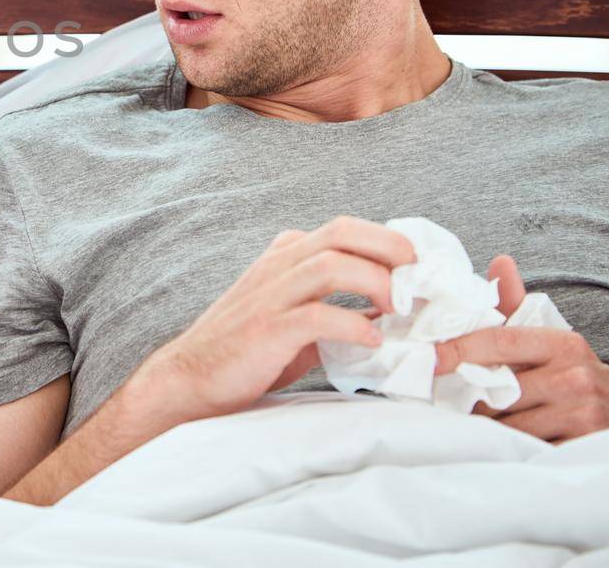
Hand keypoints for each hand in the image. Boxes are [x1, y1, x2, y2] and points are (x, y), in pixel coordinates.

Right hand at [132, 216, 415, 423]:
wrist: (189, 379)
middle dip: (389, 247)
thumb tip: (392, 318)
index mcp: (284, 257)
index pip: (343, 229)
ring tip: (397, 310)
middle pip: (341, 232)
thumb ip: (335, 310)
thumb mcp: (294, 320)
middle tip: (418, 277)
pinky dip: (353, 326)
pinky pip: (317, 316)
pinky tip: (372, 343)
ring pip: (330, 264)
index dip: (387, 242)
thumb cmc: (246, 352)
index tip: (417, 268)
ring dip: (374, 282)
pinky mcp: (266, 329)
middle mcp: (278, 266)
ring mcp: (270, 295)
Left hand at [435, 256, 608, 440]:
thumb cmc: (578, 380)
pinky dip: (515, 448)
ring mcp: (581, 413)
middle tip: (466, 403)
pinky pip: (528, 448)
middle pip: (498, 391)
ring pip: (509, 424)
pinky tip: (518, 442)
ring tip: (495, 424)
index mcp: (563, 344)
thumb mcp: (552, 342)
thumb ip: (518, 306)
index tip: (430, 360)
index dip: (459, 350)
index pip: (498, 341)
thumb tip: (500, 261)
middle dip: (477, 401)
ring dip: (494, 428)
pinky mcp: (582, 445)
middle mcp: (575, 376)